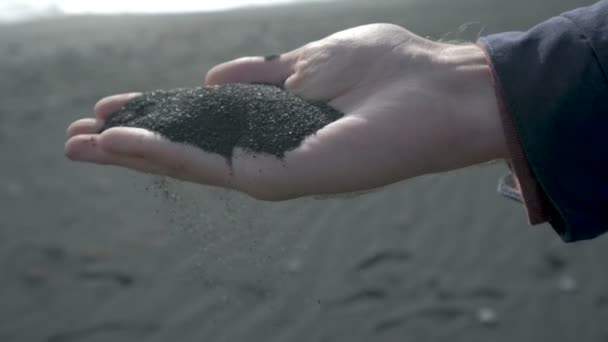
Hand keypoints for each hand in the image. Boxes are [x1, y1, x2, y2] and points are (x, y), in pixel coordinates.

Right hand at [65, 24, 506, 199]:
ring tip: (83, 145)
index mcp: (275, 117)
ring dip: (136, 153)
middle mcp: (268, 146)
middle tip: (78, 137)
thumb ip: (260, 74)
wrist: (438, 92)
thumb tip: (211, 75)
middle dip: (134, 141)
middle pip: (189, 145)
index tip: (114, 107)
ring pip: (191, 162)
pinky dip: (167, 155)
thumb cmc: (388, 70)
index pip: (203, 119)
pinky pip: (214, 166)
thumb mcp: (309, 61)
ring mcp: (274, 166)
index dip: (158, 114)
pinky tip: (125, 145)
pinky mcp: (283, 177)